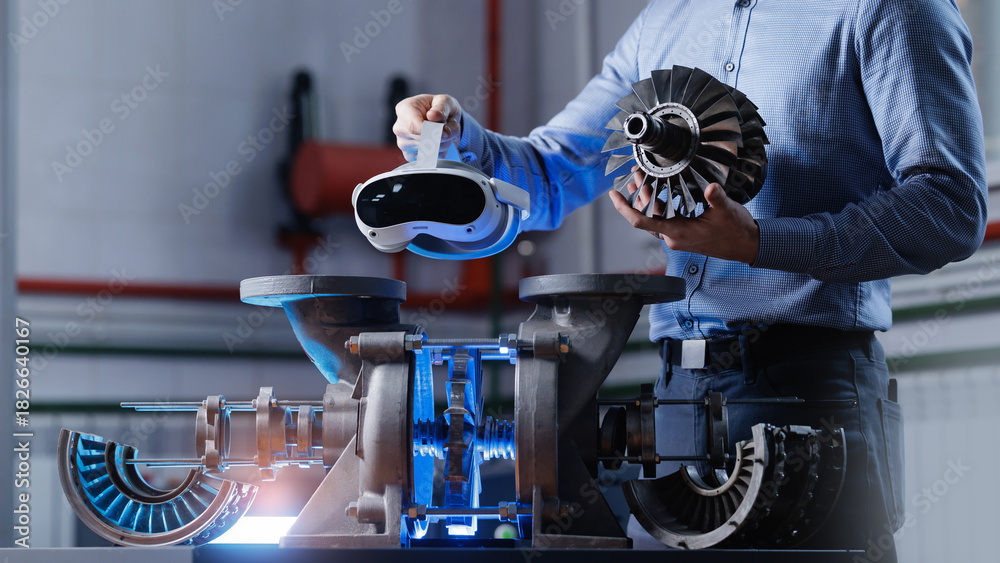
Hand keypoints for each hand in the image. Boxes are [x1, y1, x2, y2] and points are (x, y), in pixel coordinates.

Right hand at [392, 94, 462, 160]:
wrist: (440, 119)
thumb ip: (442, 107)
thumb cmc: (440, 108)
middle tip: (450, 127)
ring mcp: (403, 143)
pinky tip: (439, 142)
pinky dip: (440, 153)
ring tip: (444, 133)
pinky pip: (429, 159)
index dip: (431, 132)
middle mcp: (400, 127)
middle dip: (443, 136)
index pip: (413, 126)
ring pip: (428, 151)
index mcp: (404, 109)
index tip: (445, 131)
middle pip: (423, 140)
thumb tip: (433, 116)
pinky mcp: (409, 156)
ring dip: (444, 144)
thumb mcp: (445, 101)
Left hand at [609, 174, 759, 264]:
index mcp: (678, 232)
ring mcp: (677, 236)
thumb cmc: (736, 232)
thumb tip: (710, 188)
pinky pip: (663, 219)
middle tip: (634, 175)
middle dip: (636, 196)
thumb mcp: (726, 210)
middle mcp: (673, 237)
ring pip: (654, 217)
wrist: (746, 245)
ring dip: (647, 199)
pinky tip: (658, 191)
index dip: (624, 208)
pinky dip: (658, 205)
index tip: (613, 195)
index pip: (641, 221)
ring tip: (641, 180)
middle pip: (645, 216)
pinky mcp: (683, 234)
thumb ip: (716, 197)